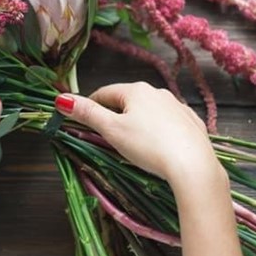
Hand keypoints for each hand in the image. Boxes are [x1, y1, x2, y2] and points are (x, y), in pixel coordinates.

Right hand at [54, 81, 216, 183]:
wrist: (193, 165)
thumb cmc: (148, 146)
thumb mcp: (112, 130)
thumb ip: (87, 113)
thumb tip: (61, 99)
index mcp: (136, 90)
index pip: (104, 93)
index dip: (90, 106)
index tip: (82, 120)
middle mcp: (158, 92)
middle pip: (127, 101)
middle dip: (114, 115)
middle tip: (106, 136)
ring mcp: (178, 107)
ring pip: (149, 111)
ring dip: (137, 122)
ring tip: (131, 144)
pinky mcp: (192, 124)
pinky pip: (168, 123)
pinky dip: (158, 130)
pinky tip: (158, 146)